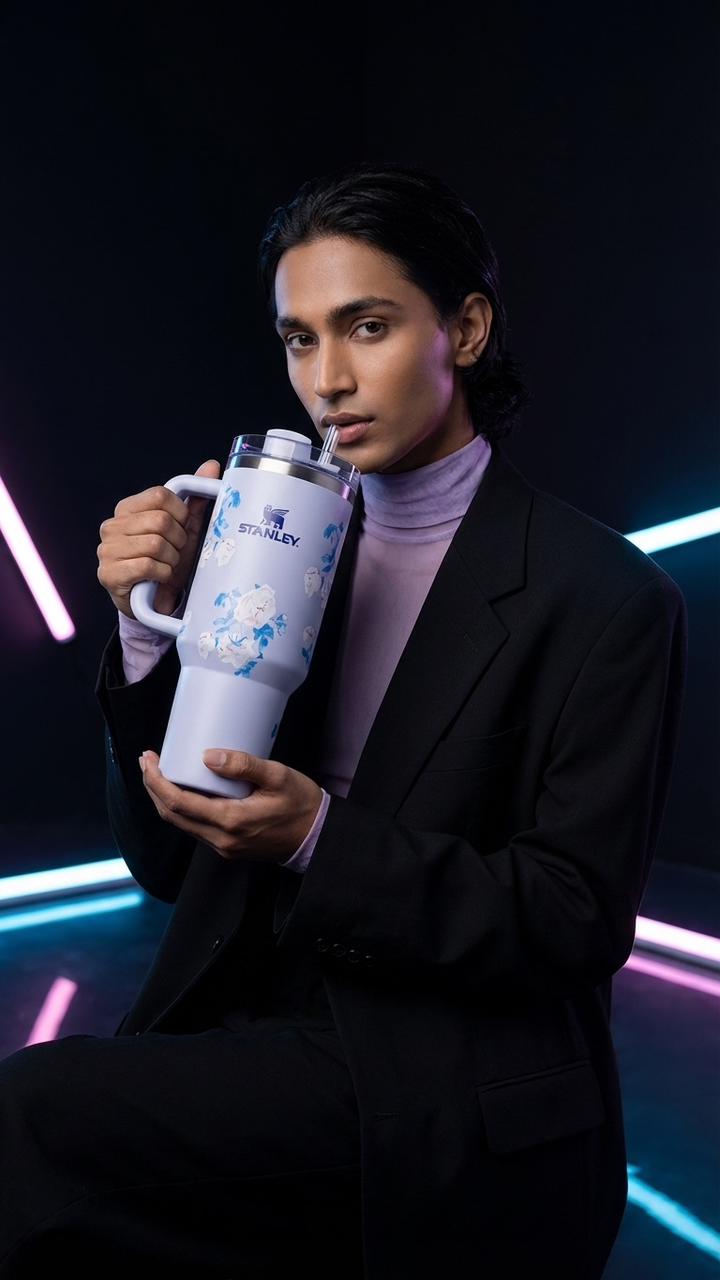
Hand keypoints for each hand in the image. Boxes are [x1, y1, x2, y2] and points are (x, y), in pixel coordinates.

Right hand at [97, 458, 221, 618]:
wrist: (155, 601)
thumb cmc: (167, 561)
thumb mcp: (184, 529)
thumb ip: (195, 498)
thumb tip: (212, 465)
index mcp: (127, 509)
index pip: (159, 495)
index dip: (180, 512)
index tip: (183, 528)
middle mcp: (111, 526)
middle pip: (161, 520)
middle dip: (179, 540)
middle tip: (177, 552)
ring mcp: (107, 550)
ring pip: (156, 544)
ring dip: (172, 559)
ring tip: (168, 566)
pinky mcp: (108, 573)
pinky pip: (147, 566)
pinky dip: (162, 574)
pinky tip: (159, 578)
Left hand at [139, 748, 323, 863]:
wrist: (317, 837)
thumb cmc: (301, 804)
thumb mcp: (278, 776)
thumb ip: (243, 765)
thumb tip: (207, 756)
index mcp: (231, 820)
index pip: (178, 803)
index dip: (156, 781)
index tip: (149, 759)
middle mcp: (221, 838)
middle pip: (171, 815)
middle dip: (153, 787)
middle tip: (147, 761)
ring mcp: (223, 846)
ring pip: (180, 824)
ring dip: (164, 798)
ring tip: (159, 773)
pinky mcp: (227, 847)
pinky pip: (195, 828)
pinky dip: (181, 808)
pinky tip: (183, 790)